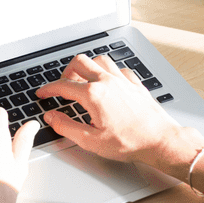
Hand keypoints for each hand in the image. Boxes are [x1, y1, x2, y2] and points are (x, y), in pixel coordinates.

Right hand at [35, 54, 203, 173]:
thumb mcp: (91, 141)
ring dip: (88, 67)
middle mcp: (107, 81)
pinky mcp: (135, 83)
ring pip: (99, 60)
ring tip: (83, 80)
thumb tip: (52, 117)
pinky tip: (108, 83)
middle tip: (63, 85)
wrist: (160, 140)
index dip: (48, 89)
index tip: (43, 93)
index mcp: (94, 95)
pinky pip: (118, 68)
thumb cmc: (130, 143)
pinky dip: (108, 72)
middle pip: (80, 62)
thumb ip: (66, 127)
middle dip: (66, 72)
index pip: (63, 85)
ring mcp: (123, 80)